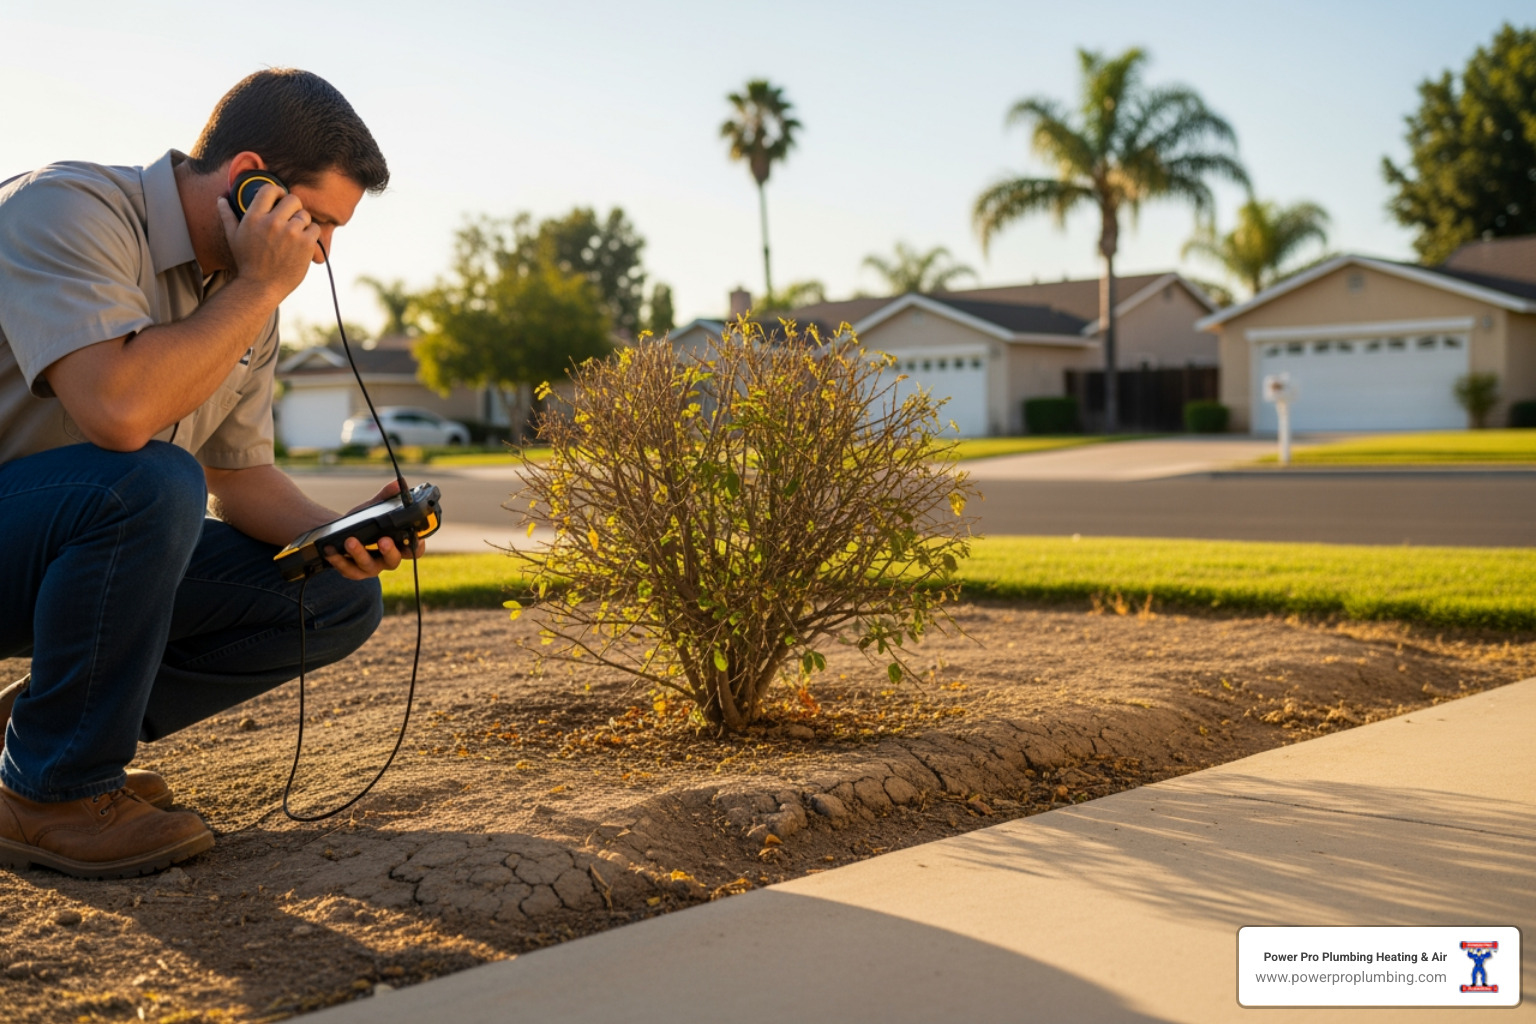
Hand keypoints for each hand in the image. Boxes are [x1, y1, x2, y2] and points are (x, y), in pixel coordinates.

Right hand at [216, 183, 319, 302]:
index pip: (270, 190)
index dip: (278, 192)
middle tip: (291, 218)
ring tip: (294, 235)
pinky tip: (302, 243)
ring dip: (302, 223)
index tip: (281, 199)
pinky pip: (315, 229)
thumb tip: (221, 199)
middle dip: (293, 208)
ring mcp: (290, 233)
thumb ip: (228, 216)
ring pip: (305, 215)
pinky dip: (311, 235)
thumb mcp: (233, 238)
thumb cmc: (246, 263)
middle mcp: (272, 222)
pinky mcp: (305, 244)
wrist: (260, 287)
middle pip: (293, 199)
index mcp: (253, 217)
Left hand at [322, 480, 427, 580]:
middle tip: (383, 540)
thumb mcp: (374, 509)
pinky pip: (347, 569)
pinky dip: (338, 560)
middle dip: (389, 552)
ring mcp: (370, 568)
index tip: (416, 538)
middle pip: (394, 561)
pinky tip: (331, 549)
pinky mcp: (353, 572)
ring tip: (350, 541)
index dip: (417, 546)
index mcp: (398, 546)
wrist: (341, 535)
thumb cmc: (365, 523)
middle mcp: (386, 560)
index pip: (413, 550)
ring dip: (360, 554)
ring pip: (369, 566)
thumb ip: (387, 497)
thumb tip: (399, 483)